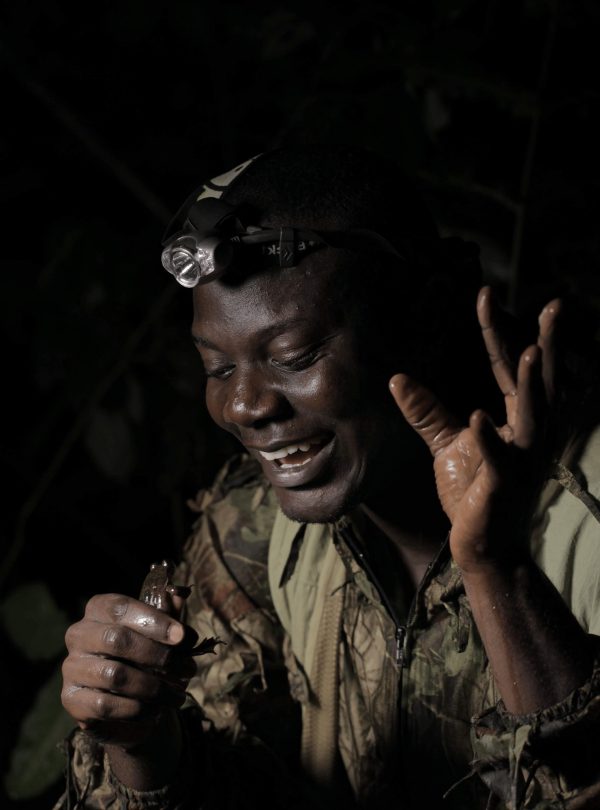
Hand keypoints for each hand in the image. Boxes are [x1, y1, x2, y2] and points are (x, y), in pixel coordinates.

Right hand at [61, 592, 197, 749]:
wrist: (122, 700)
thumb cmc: (142, 655)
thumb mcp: (158, 631)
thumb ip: (168, 613)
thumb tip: (179, 594)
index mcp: (98, 609)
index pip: (121, 608)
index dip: (154, 620)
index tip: (182, 637)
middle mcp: (79, 634)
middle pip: (116, 639)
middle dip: (158, 655)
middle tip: (187, 669)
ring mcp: (71, 667)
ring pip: (115, 675)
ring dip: (153, 687)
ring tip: (177, 694)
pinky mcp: (71, 699)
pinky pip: (106, 705)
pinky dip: (137, 709)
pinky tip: (155, 710)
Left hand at [389, 285, 560, 572]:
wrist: (481, 545)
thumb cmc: (471, 494)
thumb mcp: (446, 444)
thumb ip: (427, 411)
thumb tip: (396, 378)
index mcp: (515, 421)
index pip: (509, 369)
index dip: (497, 333)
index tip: (486, 296)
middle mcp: (527, 435)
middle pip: (538, 383)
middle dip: (546, 344)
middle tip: (553, 306)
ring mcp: (521, 460)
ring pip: (533, 416)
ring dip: (532, 384)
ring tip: (528, 350)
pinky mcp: (502, 486)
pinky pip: (498, 460)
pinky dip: (489, 439)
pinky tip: (479, 417)